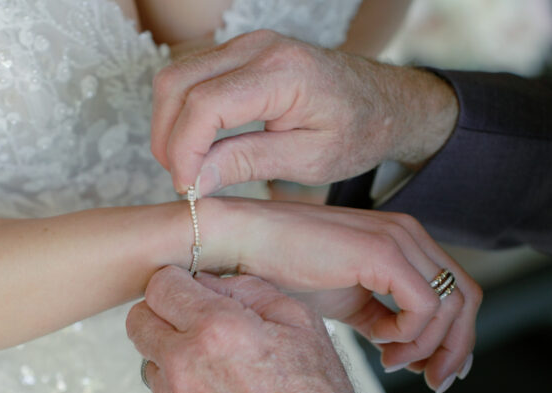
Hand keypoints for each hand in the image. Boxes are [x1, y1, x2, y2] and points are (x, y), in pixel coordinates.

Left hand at [126, 267, 362, 392]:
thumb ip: (246, 289)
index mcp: (216, 328)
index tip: (190, 292)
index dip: (177, 285)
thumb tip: (206, 280)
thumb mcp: (299, 322)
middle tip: (194, 326)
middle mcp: (183, 364)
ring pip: (148, 361)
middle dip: (162, 315)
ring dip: (172, 359)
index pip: (159, 286)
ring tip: (217, 374)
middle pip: (138, 320)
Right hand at [151, 29, 457, 193]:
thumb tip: (194, 180)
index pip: (205, 105)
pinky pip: (190, 76)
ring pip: (175, 77)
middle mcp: (258, 47)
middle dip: (167, 138)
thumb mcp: (309, 159)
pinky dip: (181, 112)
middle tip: (180, 182)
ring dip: (169, 125)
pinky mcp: (239, 53)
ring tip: (187, 167)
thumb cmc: (358, 131)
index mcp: (282, 73)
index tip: (186, 188)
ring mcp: (245, 45)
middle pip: (177, 84)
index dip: (184, 150)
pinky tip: (196, 146)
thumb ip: (248, 163)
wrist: (384, 102)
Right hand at [199, 197, 480, 389]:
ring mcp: (399, 239)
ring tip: (390, 363)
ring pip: (451, 306)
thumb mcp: (343, 302)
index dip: (456, 337)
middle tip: (433, 382)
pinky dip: (409, 334)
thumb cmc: (281, 271)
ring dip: (426, 346)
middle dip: (455, 348)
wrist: (242, 244)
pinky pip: (424, 306)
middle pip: (466, 298)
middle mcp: (408, 234)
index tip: (436, 373)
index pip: (456, 290)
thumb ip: (378, 319)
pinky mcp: (383, 253)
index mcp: (402, 242)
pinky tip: (378, 343)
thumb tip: (403, 348)